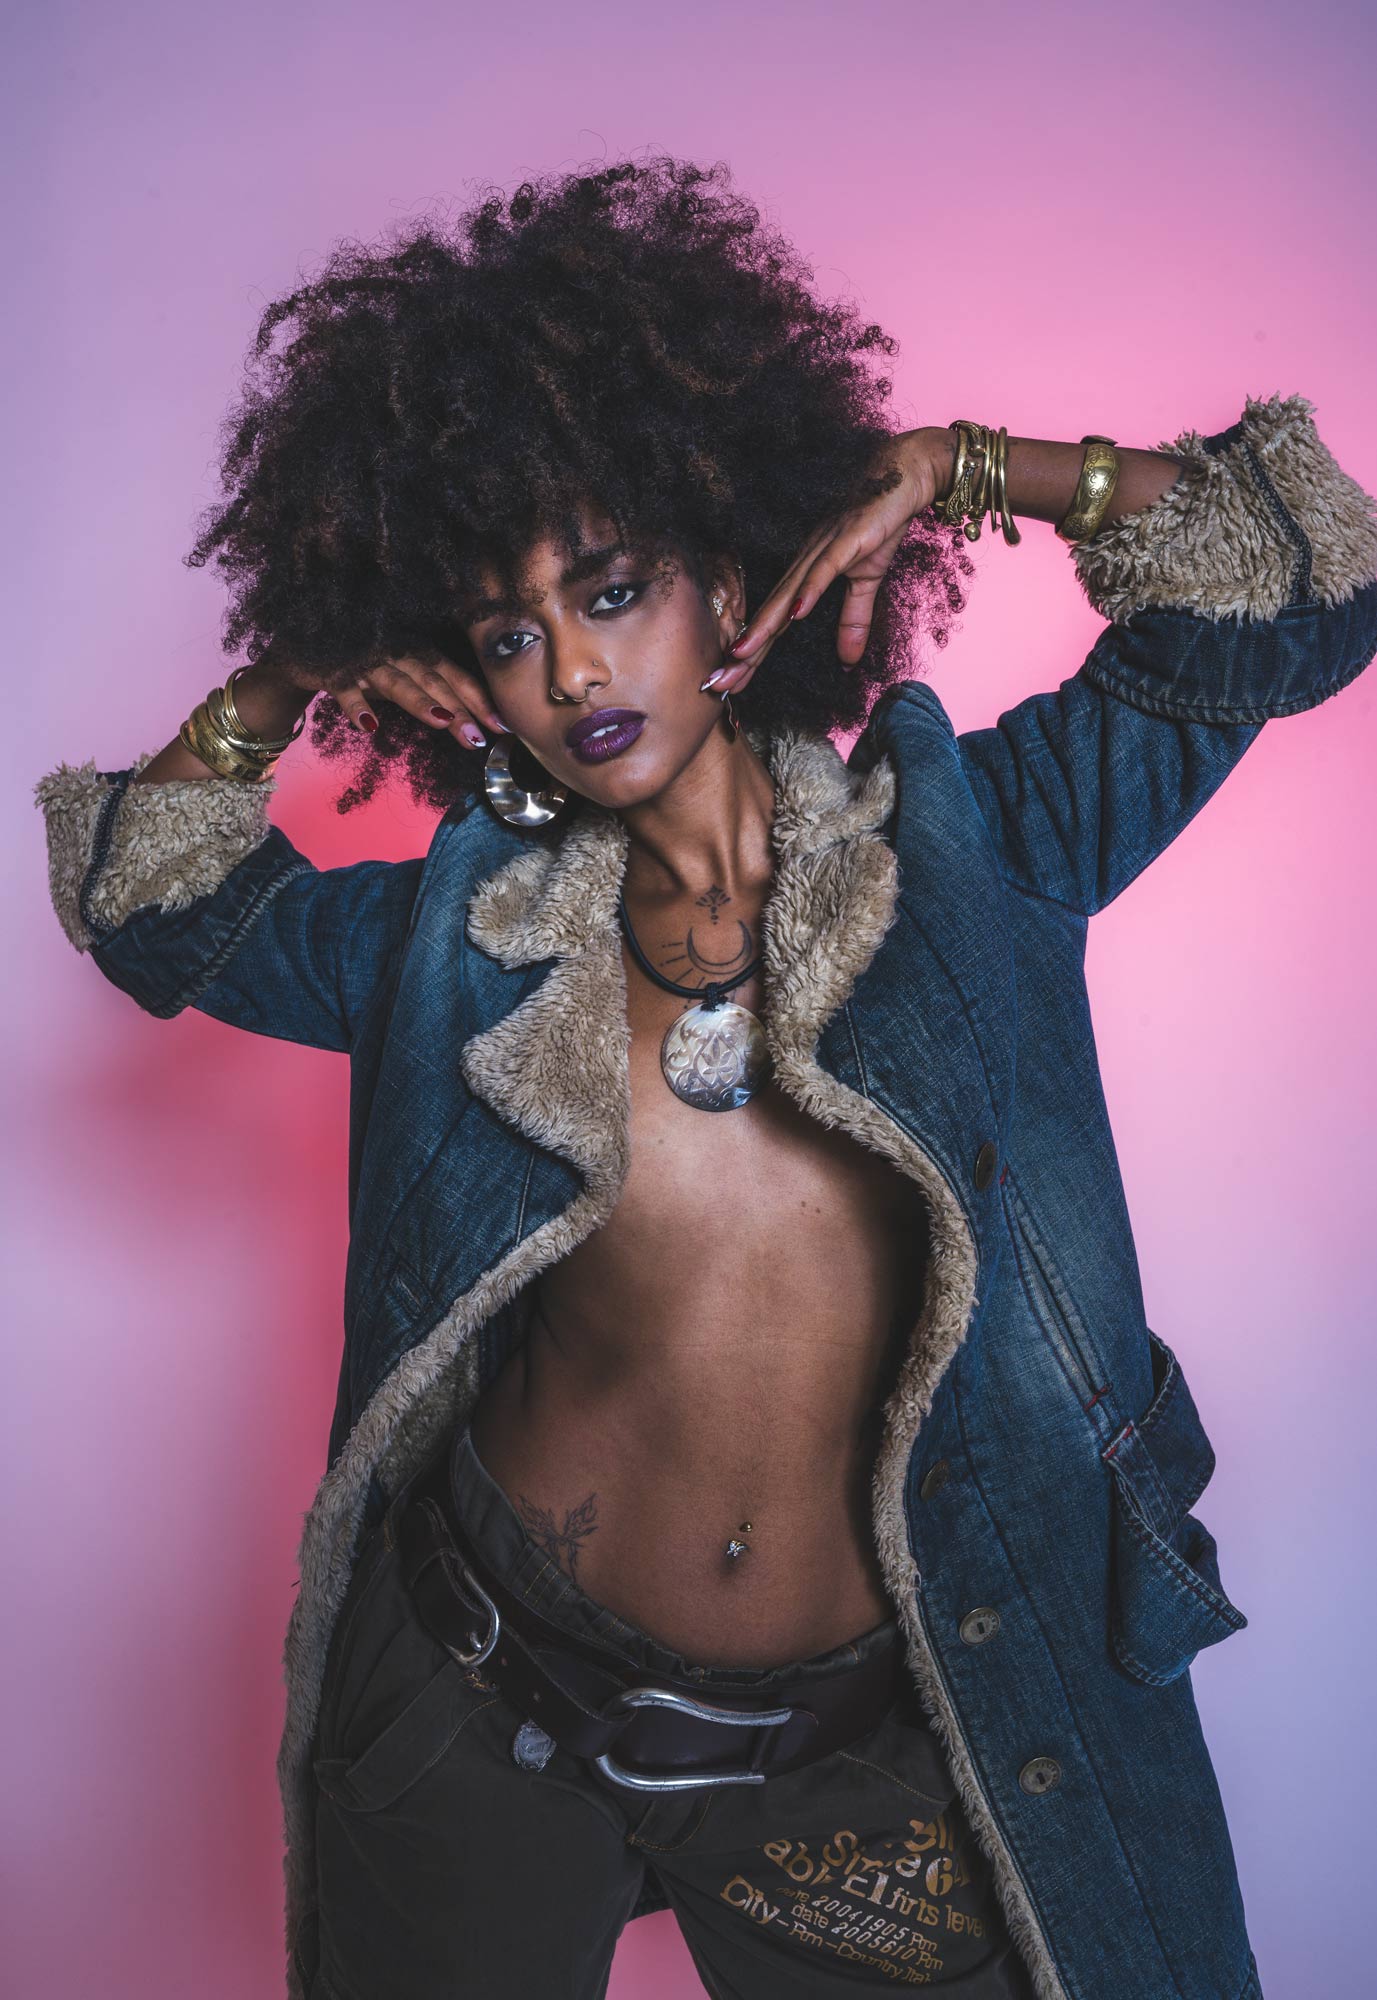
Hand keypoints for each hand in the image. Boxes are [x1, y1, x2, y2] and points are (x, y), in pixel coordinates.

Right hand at [257, 647, 507, 748]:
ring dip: (419, 701)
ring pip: (396, 681)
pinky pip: (344, 689)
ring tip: (442, 723)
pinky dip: (355, 707)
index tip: (502, 725)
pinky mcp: (330, 668)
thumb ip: (426, 694)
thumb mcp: (396, 680)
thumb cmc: (357, 669)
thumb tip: (467, 722)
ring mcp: (362, 658)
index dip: (477, 698)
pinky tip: (368, 727)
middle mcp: (393, 651)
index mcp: (413, 652)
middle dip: (458, 708)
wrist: (297, 656)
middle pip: (431, 679)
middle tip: (480, 738)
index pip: (452, 674)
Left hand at [708, 428, 954, 692]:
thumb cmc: (878, 525)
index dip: (750, 655)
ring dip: (763, 627)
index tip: (726, 684)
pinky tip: (794, 614)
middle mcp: (804, 564)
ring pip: (787, 596)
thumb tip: (849, 661)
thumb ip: (854, 619)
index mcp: (804, 576)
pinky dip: (808, 592)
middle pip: (769, 615)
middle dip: (742, 652)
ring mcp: (822, 550)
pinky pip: (824, 570)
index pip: (773, 624)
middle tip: (715, 683)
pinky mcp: (846, 539)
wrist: (901, 476)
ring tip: (740, 656)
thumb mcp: (867, 582)